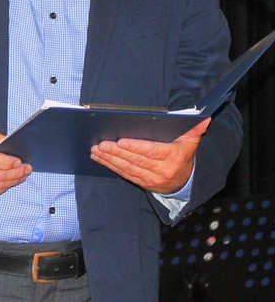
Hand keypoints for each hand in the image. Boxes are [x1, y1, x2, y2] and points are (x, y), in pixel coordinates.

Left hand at [90, 117, 207, 192]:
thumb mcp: (190, 142)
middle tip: (100, 144)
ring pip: (128, 168)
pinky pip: (125, 175)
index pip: (151, 151)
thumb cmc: (183, 156)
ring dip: (110, 160)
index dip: (135, 147)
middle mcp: (162, 170)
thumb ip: (194, 129)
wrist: (185, 182)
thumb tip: (204, 117)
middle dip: (116, 152)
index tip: (119, 141)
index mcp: (173, 157)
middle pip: (136, 160)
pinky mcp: (143, 184)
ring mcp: (152, 179)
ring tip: (96, 150)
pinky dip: (111, 166)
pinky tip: (100, 159)